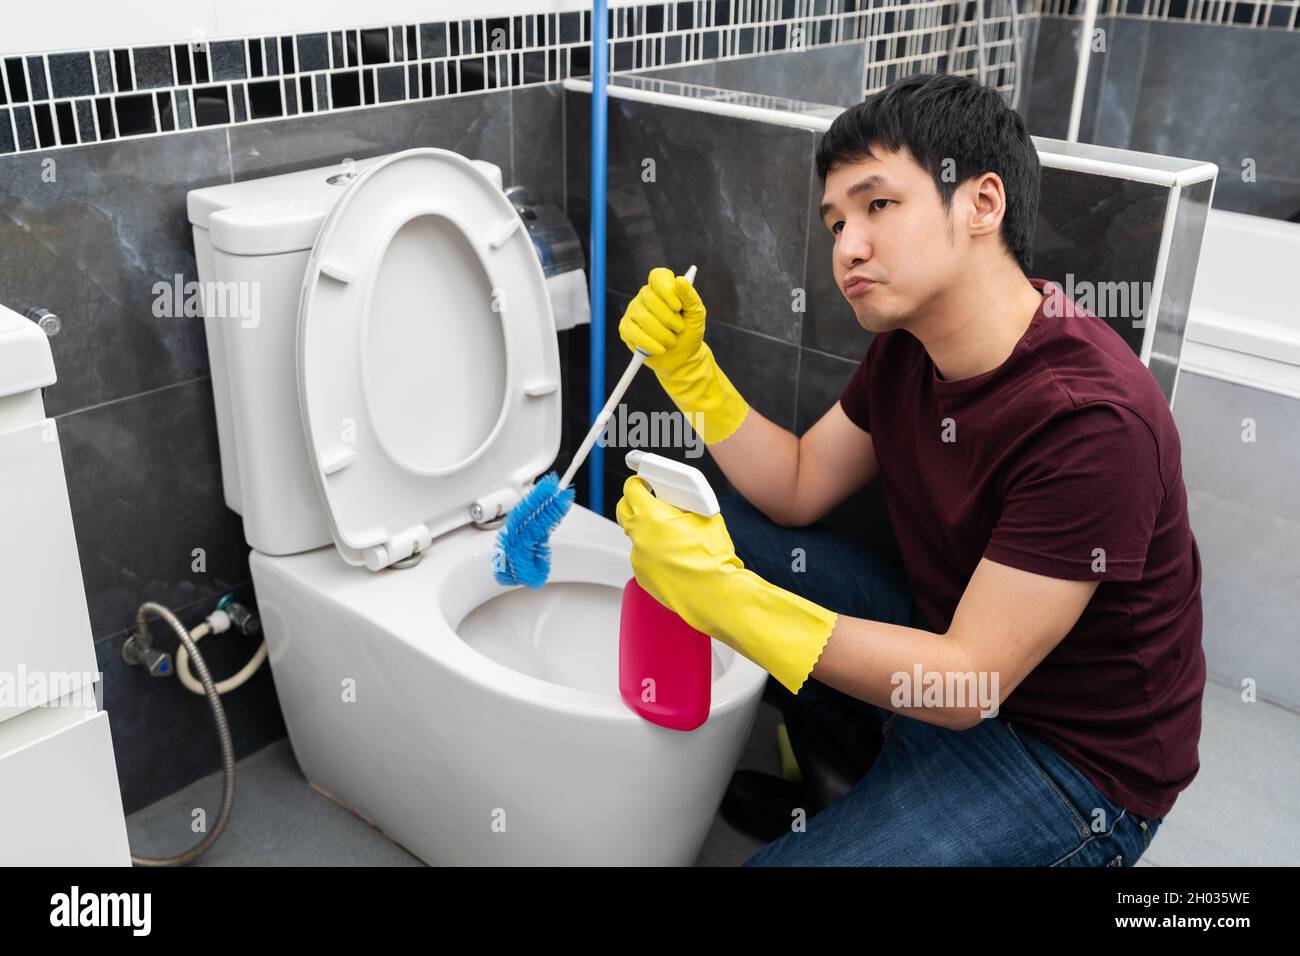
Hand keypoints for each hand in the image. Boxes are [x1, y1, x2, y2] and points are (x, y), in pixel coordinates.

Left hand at [615, 476, 837, 693]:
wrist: (715, 593)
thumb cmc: (712, 558)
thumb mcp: (704, 517)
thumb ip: (684, 505)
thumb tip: (679, 502)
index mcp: (651, 517)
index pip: (632, 490)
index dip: (639, 483)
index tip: (644, 483)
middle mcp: (639, 538)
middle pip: (624, 510)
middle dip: (634, 503)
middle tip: (649, 501)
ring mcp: (638, 559)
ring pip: (635, 537)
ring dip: (646, 531)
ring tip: (672, 537)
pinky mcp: (642, 576)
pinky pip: (643, 558)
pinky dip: (653, 554)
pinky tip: (674, 558)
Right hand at [618, 267, 706, 376]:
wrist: (682, 357)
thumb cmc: (689, 331)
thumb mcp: (696, 313)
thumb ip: (690, 296)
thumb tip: (680, 280)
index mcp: (663, 286)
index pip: (657, 277)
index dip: (666, 290)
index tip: (678, 307)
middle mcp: (645, 295)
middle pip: (650, 298)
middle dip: (669, 318)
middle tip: (680, 328)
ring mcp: (634, 311)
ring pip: (643, 317)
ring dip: (662, 334)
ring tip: (672, 341)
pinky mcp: (626, 328)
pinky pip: (634, 333)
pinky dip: (649, 344)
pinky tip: (660, 349)